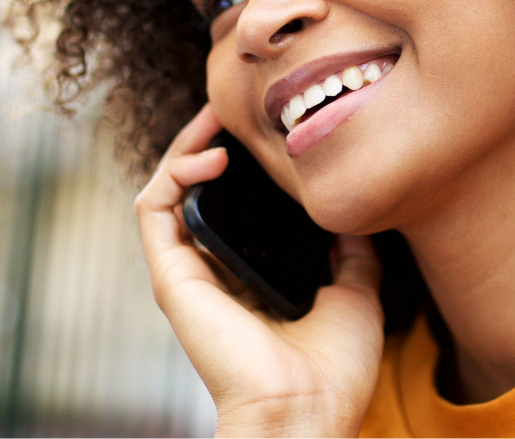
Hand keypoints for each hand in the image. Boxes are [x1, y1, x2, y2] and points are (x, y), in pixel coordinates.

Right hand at [135, 104, 385, 436]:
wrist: (306, 411)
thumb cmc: (331, 371)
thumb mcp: (357, 293)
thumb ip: (353, 251)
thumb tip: (361, 213)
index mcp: (248, 276)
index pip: (234, 206)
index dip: (245, 163)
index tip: (272, 130)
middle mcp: (211, 272)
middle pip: (197, 191)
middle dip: (212, 141)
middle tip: (242, 107)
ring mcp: (187, 273)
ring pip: (168, 190)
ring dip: (187, 145)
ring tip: (219, 117)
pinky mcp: (170, 276)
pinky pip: (152, 209)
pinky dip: (174, 171)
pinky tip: (212, 153)